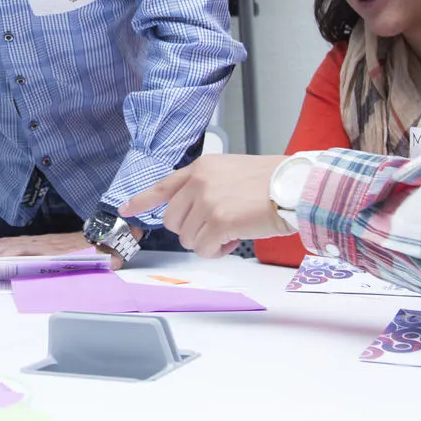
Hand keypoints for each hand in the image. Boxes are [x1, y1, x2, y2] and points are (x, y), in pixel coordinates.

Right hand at [0, 231, 121, 268]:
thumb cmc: (99, 255)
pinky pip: (17, 242)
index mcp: (50, 250)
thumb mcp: (87, 269)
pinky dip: (3, 249)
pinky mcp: (43, 240)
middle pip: (8, 245)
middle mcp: (42, 242)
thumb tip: (58, 288)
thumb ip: (73, 278)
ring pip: (11, 242)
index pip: (17, 252)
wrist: (108, 236)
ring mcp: (41, 240)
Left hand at [119, 154, 288, 255]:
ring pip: (188, 239)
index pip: (163, 185)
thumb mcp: (231, 172)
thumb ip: (206, 186)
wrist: (295, 186)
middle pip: (173, 222)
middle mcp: (199, 183)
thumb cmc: (272, 182)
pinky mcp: (219, 221)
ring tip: (231, 231)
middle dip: (191, 231)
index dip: (141, 200)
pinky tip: (234, 240)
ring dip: (207, 242)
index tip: (125, 209)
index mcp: (201, 169)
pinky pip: (204, 249)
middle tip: (216, 228)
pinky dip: (217, 251)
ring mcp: (207, 202)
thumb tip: (192, 211)